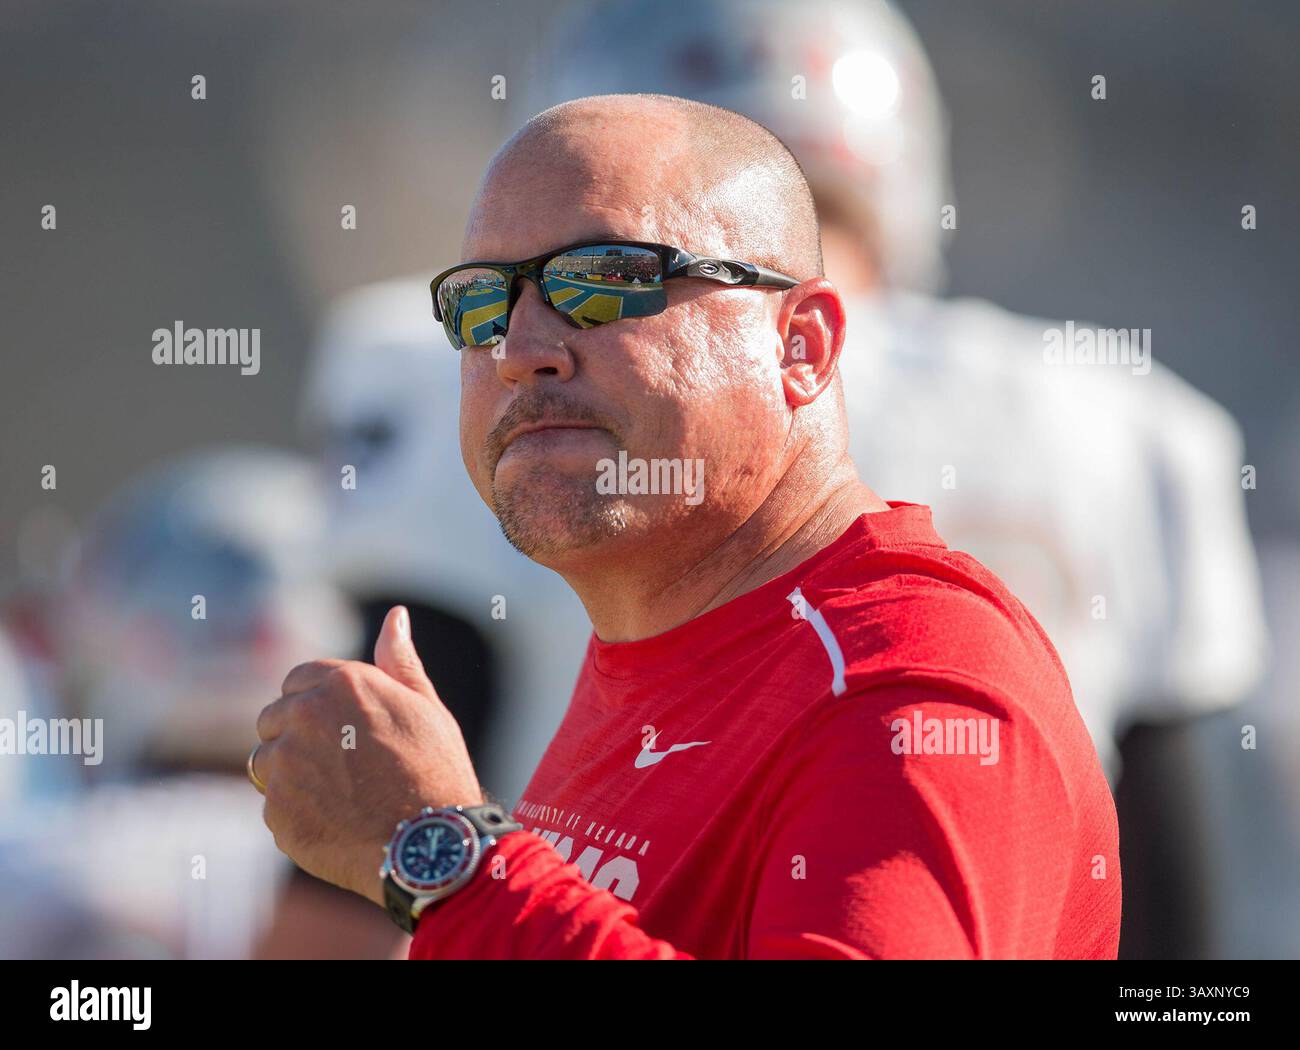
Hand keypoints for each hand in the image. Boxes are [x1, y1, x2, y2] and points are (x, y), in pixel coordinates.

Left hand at [253, 606, 484, 907]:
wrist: (429, 845)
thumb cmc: (436, 773)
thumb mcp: (426, 708)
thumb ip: (399, 662)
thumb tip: (395, 616)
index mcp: (342, 683)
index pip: (298, 680)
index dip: (316, 702)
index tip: (340, 728)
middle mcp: (305, 716)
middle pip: (274, 718)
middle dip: (296, 735)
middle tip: (340, 765)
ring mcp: (286, 766)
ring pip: (266, 762)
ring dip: (289, 774)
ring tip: (336, 795)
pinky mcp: (276, 812)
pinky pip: (274, 806)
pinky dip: (296, 814)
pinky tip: (334, 823)